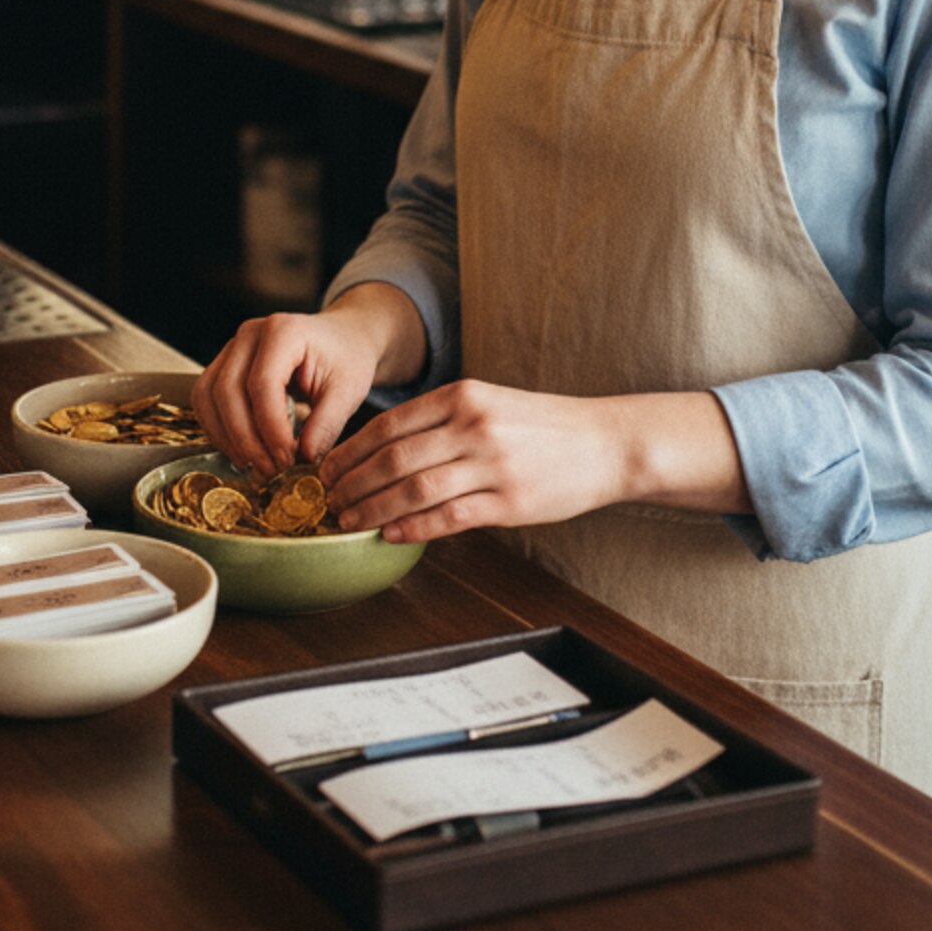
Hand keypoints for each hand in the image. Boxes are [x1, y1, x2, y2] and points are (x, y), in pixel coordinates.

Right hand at [194, 295, 407, 480]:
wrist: (340, 339)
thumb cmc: (345, 360)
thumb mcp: (348, 390)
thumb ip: (328, 424)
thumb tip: (304, 457)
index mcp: (283, 331)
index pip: (262, 384)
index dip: (271, 429)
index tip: (288, 460)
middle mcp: (250, 334)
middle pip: (227, 390)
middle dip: (246, 439)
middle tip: (272, 470)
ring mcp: (232, 347)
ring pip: (207, 396)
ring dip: (225, 437)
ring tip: (254, 466)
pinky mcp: (224, 364)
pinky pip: (205, 399)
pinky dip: (217, 429)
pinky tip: (241, 452)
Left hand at [319, 381, 636, 543]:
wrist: (605, 443)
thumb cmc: (542, 427)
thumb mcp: (488, 404)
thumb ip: (441, 421)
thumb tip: (383, 452)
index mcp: (461, 396)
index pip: (388, 424)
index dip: (350, 449)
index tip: (326, 468)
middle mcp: (473, 425)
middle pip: (393, 457)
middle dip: (352, 482)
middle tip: (327, 500)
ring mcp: (492, 463)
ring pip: (414, 488)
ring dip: (374, 508)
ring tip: (349, 520)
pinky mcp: (510, 501)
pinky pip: (449, 517)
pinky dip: (414, 527)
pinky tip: (391, 534)